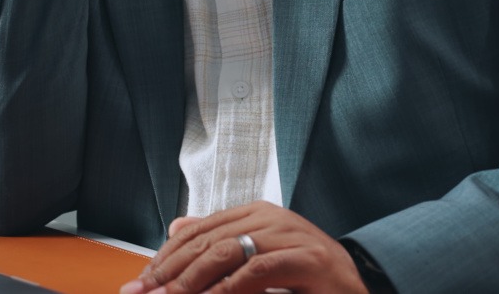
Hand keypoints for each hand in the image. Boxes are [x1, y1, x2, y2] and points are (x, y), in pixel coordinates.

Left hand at [120, 202, 367, 293]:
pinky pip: (259, 269)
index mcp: (255, 213)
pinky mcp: (308, 257)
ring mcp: (290, 233)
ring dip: (192, 281)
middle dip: (170, 271)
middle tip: (146, 293)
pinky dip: (229, 287)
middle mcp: (270, 217)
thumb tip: (175, 226)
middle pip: (206, 241)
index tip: (143, 282)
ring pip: (227, 251)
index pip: (198, 230)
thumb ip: (221, 242)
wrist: (355, 288)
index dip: (166, 256)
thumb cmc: (306, 277)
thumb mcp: (257, 257)